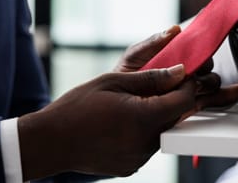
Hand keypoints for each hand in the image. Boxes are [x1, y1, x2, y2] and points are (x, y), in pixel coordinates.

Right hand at [18, 64, 196, 179]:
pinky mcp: (131, 166)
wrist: (51, 141)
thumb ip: (151, 78)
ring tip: (133, 103)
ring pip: (163, 131)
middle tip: (155, 85)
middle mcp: (146, 142)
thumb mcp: (114, 81)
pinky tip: (124, 121)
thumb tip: (179, 72)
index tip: (179, 74)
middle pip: (176, 117)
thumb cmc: (77, 107)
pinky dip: (145, 131)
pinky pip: (148, 144)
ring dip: (158, 115)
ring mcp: (139, 157)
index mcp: (144, 117)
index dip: (186, 84)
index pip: (184, 100)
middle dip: (172, 99)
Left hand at [115, 25, 237, 111]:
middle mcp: (184, 71)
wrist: (118, 104)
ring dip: (209, 81)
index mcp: (174, 56)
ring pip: (211, 81)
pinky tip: (234, 91)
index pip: (195, 46)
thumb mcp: (135, 56)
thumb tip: (175, 30)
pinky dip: (225, 96)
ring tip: (196, 84)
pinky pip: (212, 100)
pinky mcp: (190, 105)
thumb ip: (152, 43)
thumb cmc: (124, 78)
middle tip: (194, 68)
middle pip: (206, 64)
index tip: (206, 37)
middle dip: (203, 64)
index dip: (202, 41)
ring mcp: (188, 88)